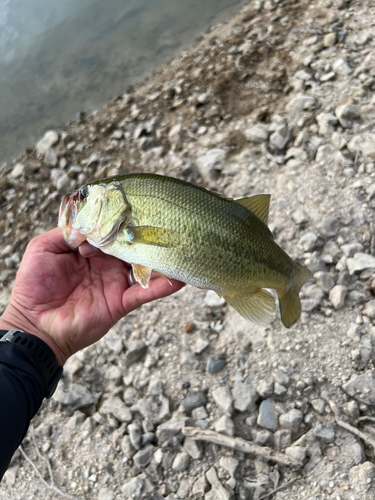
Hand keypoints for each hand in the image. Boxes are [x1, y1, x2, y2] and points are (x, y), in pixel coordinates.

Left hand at [0, 228, 183, 364]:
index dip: (117, 221)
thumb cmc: (34, 285)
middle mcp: (107, 264)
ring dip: (160, 258)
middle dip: (145, 235)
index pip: (111, 231)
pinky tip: (178, 278)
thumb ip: (67, 232)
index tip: (126, 211)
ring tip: (178, 246)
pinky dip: (162, 287)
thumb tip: (91, 225)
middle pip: (131, 246)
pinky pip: (145, 293)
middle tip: (162, 222)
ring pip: (143, 267)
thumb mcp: (43, 248)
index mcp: (90, 250)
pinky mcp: (121, 302)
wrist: (35, 324)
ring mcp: (116, 282)